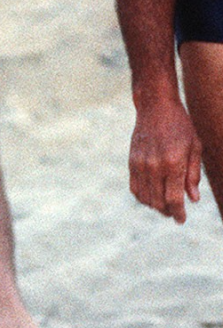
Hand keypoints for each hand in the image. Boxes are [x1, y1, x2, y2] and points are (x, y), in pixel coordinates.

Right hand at [129, 94, 200, 222]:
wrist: (155, 107)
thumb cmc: (180, 126)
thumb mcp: (195, 148)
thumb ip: (193, 175)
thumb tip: (192, 200)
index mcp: (174, 162)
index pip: (174, 198)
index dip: (178, 213)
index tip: (181, 220)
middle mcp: (155, 166)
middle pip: (159, 201)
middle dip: (168, 211)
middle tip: (175, 213)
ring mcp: (141, 164)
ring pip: (145, 198)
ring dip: (155, 206)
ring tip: (165, 205)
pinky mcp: (132, 162)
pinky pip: (135, 188)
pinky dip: (143, 197)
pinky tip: (152, 196)